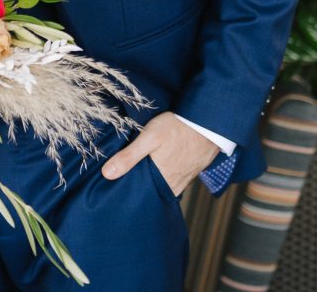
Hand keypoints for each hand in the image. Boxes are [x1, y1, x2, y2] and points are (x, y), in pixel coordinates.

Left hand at [100, 112, 218, 196]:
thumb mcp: (149, 138)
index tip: (122, 192)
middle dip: (145, 189)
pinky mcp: (194, 169)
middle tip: (131, 184)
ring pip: (168, 185)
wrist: (208, 120)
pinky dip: (170, 176)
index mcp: (162, 178)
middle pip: (156, 191)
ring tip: (145, 176)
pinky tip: (163, 167)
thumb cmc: (177, 127)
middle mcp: (176, 182)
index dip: (134, 194)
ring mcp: (187, 177)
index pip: (145, 195)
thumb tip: (108, 174)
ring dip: (158, 182)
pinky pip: (179, 178)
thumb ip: (129, 157)